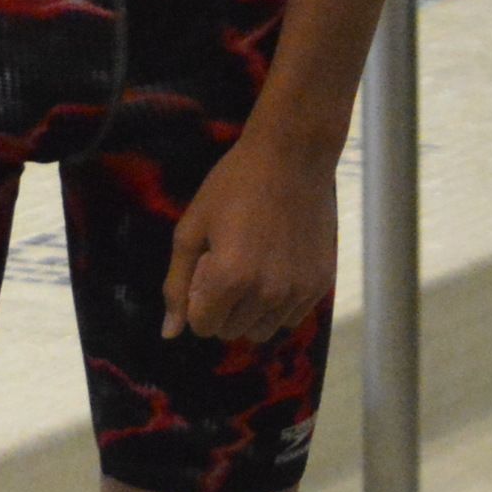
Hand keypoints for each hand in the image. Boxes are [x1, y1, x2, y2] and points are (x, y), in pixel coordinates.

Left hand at [161, 132, 336, 346]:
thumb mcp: (192, 227)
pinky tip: (275, 270)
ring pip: (262, 331)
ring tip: (251, 270)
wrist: (293, 158)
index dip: (196, 302)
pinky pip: (291, 318)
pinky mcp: (321, 285)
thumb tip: (170, 333)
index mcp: (230, 279)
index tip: (204, 271)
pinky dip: (277, 306)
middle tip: (226, 267)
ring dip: (249, 312)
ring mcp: (298, 292)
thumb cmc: (233, 185)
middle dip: (220, 308)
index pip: (203, 326)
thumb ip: (176, 283)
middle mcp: (267, 294)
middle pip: (232, 332)